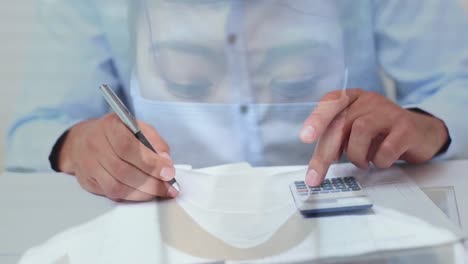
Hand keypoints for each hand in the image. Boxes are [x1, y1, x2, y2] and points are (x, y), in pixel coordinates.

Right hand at [58, 113, 177, 200]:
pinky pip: (112, 194)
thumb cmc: (114, 133)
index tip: (168, 172)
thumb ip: (154, 141)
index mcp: (110, 126)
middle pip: (124, 170)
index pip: (129, 147)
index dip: (151, 163)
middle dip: (152, 182)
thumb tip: (165, 161)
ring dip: (144, 192)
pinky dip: (132, 196)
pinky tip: (144, 194)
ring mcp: (89, 165)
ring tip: (160, 192)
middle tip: (169, 187)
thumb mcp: (137, 127)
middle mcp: (96, 145)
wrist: (80, 141)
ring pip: (118, 186)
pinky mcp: (88, 181)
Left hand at [300, 89, 448, 185]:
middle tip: (315, 176)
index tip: (306, 137)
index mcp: (353, 98)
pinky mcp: (406, 128)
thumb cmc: (381, 132)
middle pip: (341, 123)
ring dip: (355, 155)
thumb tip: (320, 161)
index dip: (317, 118)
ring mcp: (389, 112)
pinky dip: (379, 160)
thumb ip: (336, 140)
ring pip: (361, 131)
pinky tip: (381, 161)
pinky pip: (386, 148)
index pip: (331, 101)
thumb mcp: (354, 130)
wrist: (422, 132)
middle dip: (325, 153)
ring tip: (362, 163)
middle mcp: (369, 100)